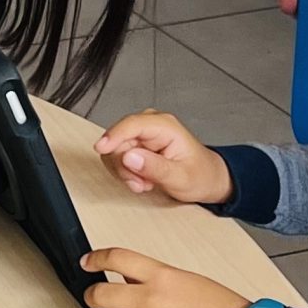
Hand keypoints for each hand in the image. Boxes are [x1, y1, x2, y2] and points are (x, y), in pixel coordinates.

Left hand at [81, 248, 245, 307]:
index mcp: (162, 275)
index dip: (96, 259)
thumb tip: (128, 278)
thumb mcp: (188, 280)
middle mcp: (151, 299)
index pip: (116, 258)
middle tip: (96, 300)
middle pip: (100, 294)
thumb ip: (156, 278)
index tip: (87, 262)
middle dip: (94, 297)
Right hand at [93, 111, 231, 203]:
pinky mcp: (135, 144)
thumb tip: (130, 157)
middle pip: (118, 140)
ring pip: (114, 151)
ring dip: (125, 172)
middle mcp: (150, 125)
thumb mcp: (181, 177)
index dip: (113, 136)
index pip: (131, 125)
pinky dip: (126, 173)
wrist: (207, 179)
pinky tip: (142, 179)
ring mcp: (141, 135)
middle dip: (124, 166)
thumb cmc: (200, 175)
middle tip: (139, 183)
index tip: (101, 148)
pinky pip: (117, 157)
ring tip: (145, 183)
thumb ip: (155, 167)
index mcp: (164, 125)